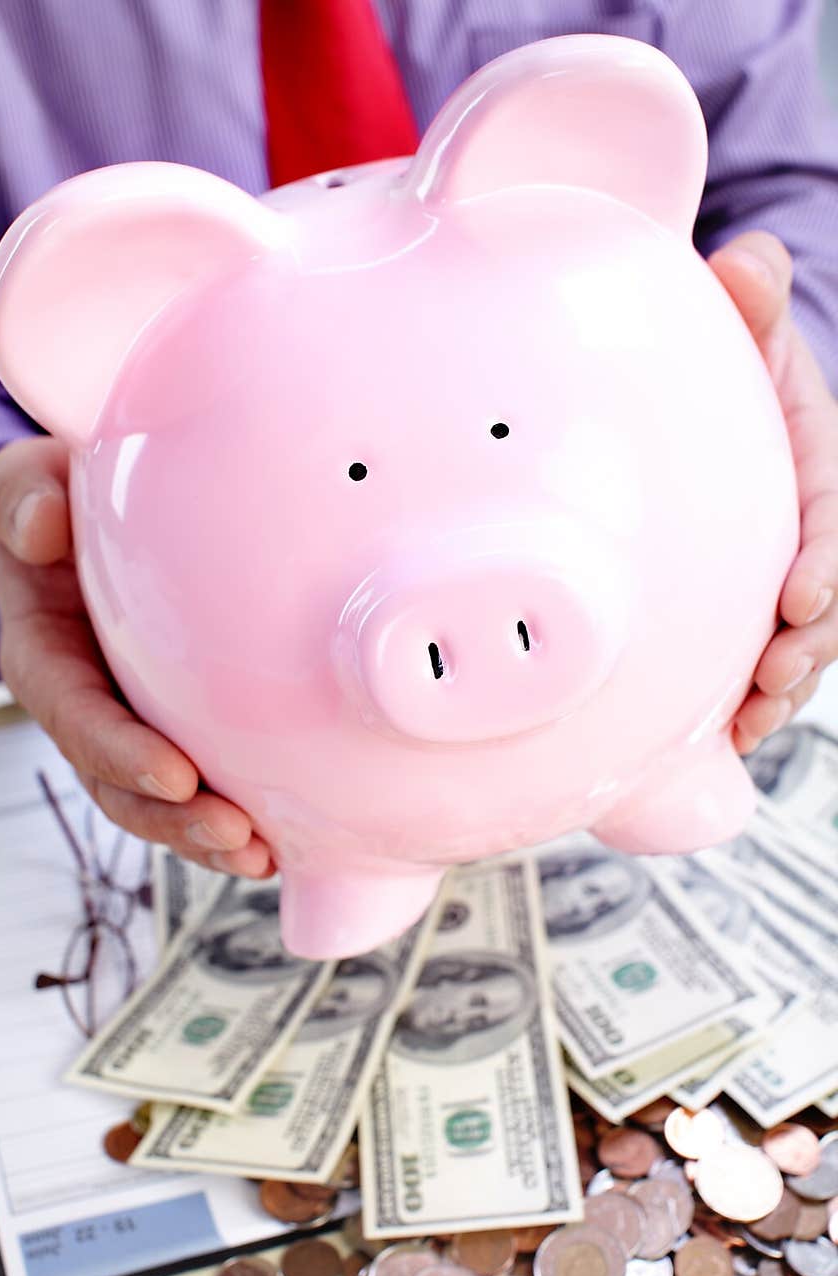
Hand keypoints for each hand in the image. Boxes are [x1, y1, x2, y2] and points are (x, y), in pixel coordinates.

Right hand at [0, 436, 272, 875]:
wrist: (83, 528)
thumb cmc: (56, 506)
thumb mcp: (27, 487)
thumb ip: (22, 499)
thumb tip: (41, 527)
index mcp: (48, 658)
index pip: (77, 717)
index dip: (120, 754)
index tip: (176, 777)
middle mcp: (87, 707)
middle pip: (120, 785)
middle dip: (174, 820)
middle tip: (235, 834)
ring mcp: (131, 725)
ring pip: (162, 802)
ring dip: (208, 836)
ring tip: (261, 854)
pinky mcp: (177, 729)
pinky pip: (203, 784)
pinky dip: (237, 815)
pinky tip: (285, 842)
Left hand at [708, 232, 837, 754]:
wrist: (725, 402)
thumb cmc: (738, 365)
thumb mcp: (749, 325)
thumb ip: (751, 299)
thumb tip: (744, 262)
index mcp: (822, 461)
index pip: (835, 515)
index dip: (827, 560)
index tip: (799, 600)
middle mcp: (818, 525)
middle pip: (833, 595)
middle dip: (809, 646)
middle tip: (773, 677)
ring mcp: (794, 568)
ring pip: (807, 640)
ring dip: (783, 687)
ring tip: (748, 724)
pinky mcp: (761, 603)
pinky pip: (768, 656)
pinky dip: (753, 698)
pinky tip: (727, 736)